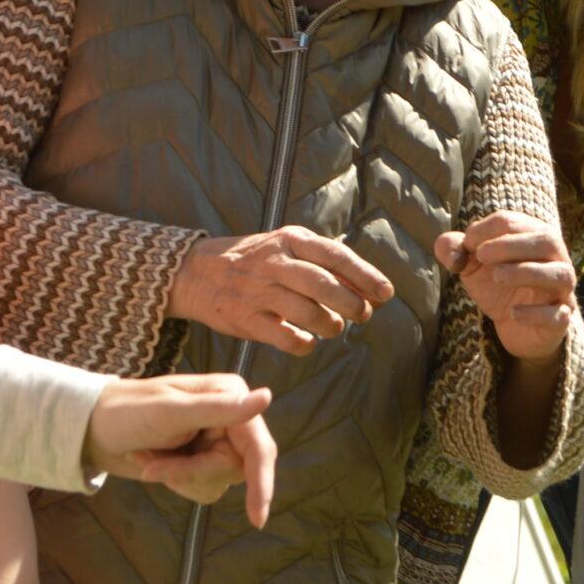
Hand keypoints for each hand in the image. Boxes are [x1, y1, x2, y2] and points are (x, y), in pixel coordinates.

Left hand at [87, 374, 276, 527]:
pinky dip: (176, 481)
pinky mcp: (203, 460)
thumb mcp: (171, 412)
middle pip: (236, 468)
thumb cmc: (127, 412)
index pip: (257, 447)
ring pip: (218, 480)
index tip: (257, 519)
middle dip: (193, 472)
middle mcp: (231, 417)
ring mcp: (217, 440)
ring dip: (180, 476)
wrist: (92, 429)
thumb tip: (267, 397)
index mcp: (230, 395)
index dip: (261, 482)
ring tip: (149, 458)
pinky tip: (154, 463)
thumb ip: (220, 409)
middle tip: (154, 468)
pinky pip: (204, 487)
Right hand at [168, 226, 391, 357]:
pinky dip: (304, 343)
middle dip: (352, 303)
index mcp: (290, 240)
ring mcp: (257, 291)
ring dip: (330, 325)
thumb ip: (326, 265)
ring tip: (334, 327)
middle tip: (363, 315)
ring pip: (307, 313)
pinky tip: (307, 341)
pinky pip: (285, 337)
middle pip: (323, 285)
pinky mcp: (244, 319)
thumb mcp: (288, 248)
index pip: (336, 256)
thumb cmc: (257, 261)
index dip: (365, 276)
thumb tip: (373, 291)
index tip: (386, 293)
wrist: (197, 272)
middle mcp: (274, 263)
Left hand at [437, 211, 576, 363]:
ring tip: (497, 276)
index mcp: (535, 239)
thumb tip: (446, 244)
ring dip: (527, 272)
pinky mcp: (561, 320)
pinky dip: (536, 313)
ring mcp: (562, 291)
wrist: (516, 329)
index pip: (517, 222)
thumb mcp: (473, 268)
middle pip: (548, 240)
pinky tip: (512, 313)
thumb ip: (455, 251)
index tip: (467, 244)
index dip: (488, 228)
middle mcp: (556, 260)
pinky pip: (558, 315)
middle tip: (481, 255)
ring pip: (561, 274)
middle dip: (512, 244)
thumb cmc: (498, 288)